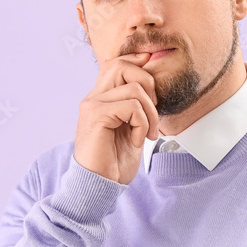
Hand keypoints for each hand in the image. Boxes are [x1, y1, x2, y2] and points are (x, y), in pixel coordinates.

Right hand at [74, 51, 159, 184]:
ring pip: (134, 89)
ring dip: (150, 113)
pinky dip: (141, 123)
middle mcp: (93, 98)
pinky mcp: (96, 116)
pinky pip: (131, 107)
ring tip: (147, 134)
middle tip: (152, 113)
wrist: (100, 185)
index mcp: (101, 99)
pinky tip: (136, 140)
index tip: (153, 73)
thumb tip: (152, 86)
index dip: (136, 61)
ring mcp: (93, 105)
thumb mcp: (131, 129)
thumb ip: (137, 108)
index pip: (115, 64)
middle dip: (147, 84)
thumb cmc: (114, 162)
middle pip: (121, 65)